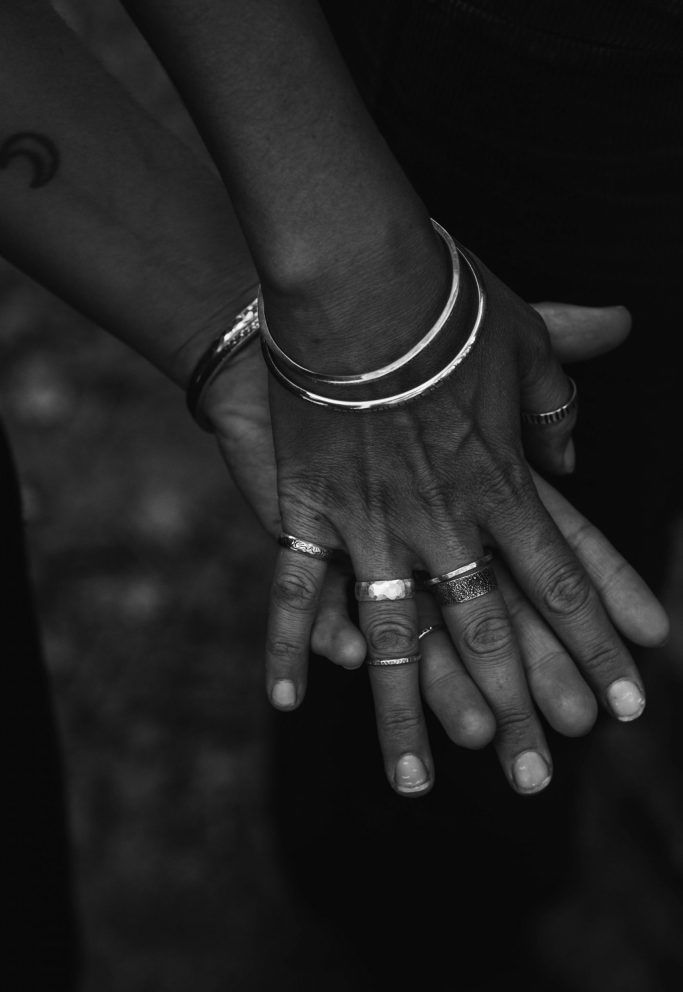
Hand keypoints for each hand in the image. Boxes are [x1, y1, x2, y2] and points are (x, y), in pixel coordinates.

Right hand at [206, 298, 667, 796]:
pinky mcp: (308, 511)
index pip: (566, 580)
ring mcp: (374, 525)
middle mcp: (445, 520)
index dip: (601, 644)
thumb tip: (576, 450)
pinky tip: (290, 702)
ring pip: (398, 638)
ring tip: (419, 784)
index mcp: (505, 481)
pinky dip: (289, 643)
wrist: (354, 278)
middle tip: (542, 776)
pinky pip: (297, 590)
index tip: (629, 699)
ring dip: (407, 714)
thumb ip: (557, 396)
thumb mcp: (523, 337)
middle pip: (491, 631)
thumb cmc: (445, 301)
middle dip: (522, 708)